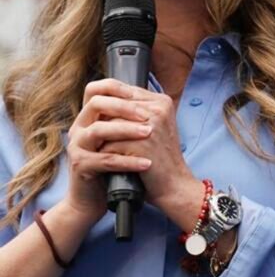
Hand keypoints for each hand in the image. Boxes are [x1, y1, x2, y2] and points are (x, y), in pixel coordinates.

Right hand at [64, 79, 153, 224]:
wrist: (95, 198)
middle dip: (125, 107)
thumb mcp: (122, 138)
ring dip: (126, 130)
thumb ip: (129, 118)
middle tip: (148, 116)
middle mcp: (79, 128)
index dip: (119, 89)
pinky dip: (127, 161)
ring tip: (149, 133)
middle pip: (96, 104)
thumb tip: (157, 98)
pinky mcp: (80, 166)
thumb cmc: (114, 165)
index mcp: (89, 117)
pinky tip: (146, 163)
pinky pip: (104, 160)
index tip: (143, 98)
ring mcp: (77, 147)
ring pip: (98, 130)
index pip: (97, 90)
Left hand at [97, 84, 196, 217]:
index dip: (109, 108)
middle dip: (103, 123)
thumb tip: (102, 100)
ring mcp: (151, 125)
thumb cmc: (160, 156)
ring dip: (101, 138)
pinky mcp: (141, 144)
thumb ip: (136, 110)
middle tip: (97, 137)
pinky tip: (106, 161)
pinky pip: (109, 144)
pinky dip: (104, 154)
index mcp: (162, 101)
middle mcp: (159, 109)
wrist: (173, 184)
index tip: (103, 122)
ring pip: (108, 124)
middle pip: (114, 107)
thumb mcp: (154, 126)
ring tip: (100, 149)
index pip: (123, 92)